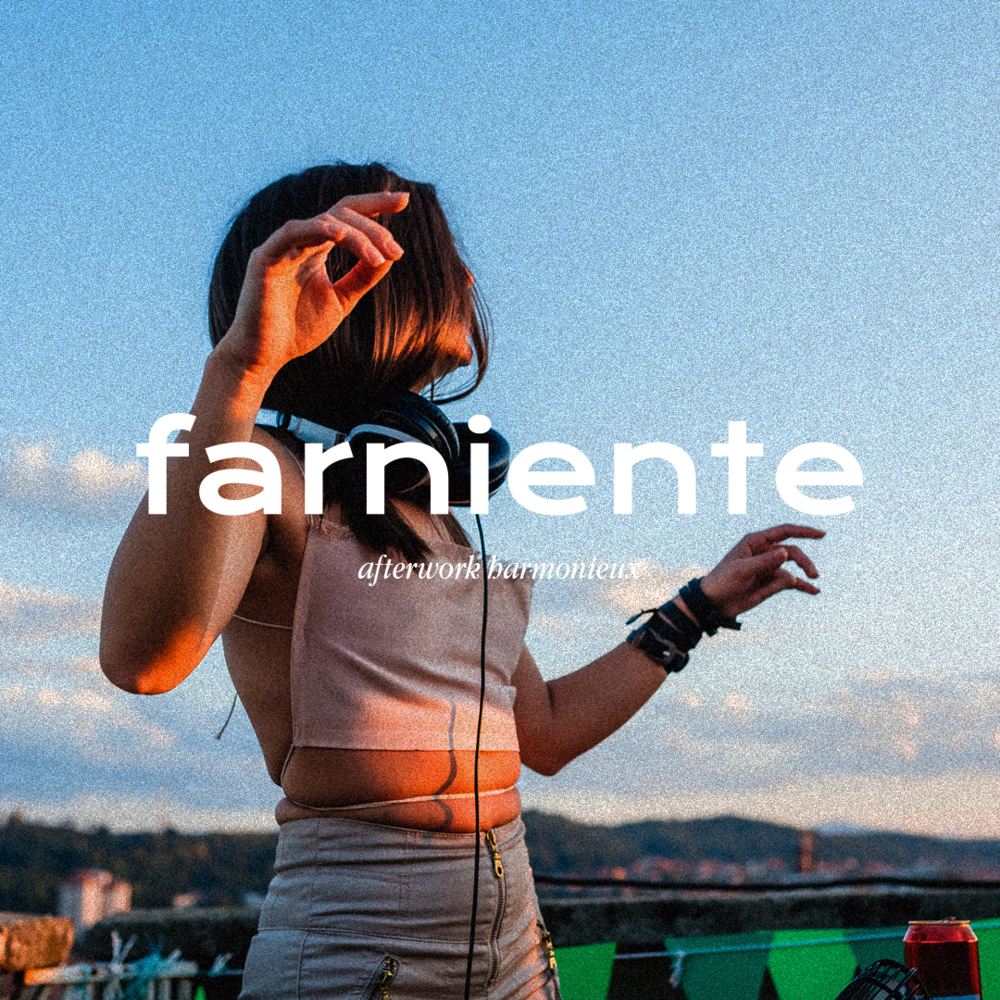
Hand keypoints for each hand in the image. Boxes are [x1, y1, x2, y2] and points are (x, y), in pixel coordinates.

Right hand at [220, 191, 409, 379]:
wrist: (264, 356)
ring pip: (324, 222)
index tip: (405, 199)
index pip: (347, 215)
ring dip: (357, 236)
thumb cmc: (297, 330)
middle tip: (395, 250)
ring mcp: (281, 247)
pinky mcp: (265, 258)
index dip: (375, 204)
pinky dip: (318, 230)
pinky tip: (341, 235)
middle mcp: (300, 241)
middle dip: (373, 226)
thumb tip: (389, 256)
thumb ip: (362, 278)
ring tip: (380, 257)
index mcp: (316, 248)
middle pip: (341, 213)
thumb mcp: (340, 300)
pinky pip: (293, 233)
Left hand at [697, 524, 823, 618]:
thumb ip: (764, 562)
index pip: (784, 532)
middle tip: (813, 574)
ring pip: (792, 568)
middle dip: (804, 561)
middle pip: (792, 552)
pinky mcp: (770, 583)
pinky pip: (791, 582)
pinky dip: (803, 586)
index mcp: (755, 542)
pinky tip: (815, 591)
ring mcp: (768, 568)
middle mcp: (764, 552)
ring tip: (812, 582)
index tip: (821, 534)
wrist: (714, 603)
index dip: (803, 531)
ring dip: (802, 575)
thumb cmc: (723, 581)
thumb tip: (784, 552)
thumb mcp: (742, 570)